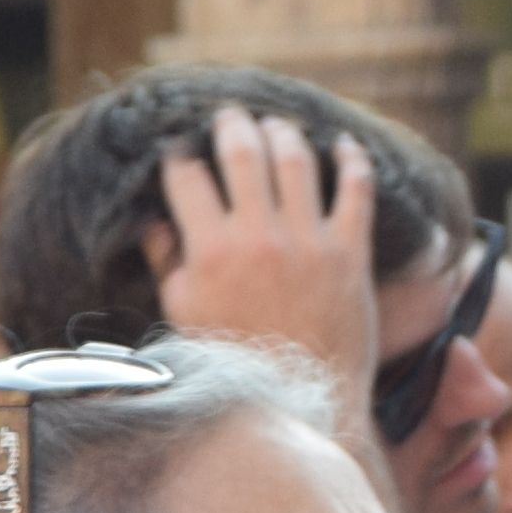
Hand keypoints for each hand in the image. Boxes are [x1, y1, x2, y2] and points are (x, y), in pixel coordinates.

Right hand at [150, 104, 380, 399]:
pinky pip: (357, 191)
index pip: (188, 180)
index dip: (179, 156)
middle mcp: (260, 237)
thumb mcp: (184, 313)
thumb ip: (169, 263)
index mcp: (211, 251)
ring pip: (297, 162)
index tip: (178, 148)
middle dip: (232, 127)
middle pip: (243, 156)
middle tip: (228, 114)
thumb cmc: (234, 360)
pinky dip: (353, 162)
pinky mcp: (349, 252)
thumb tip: (154, 223)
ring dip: (284, 134)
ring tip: (277, 124)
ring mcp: (309, 241)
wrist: (298, 397)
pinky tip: (346, 145)